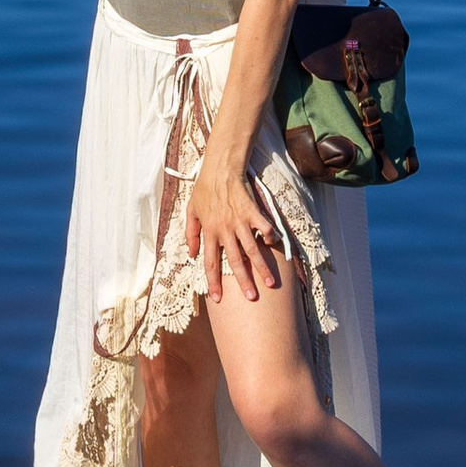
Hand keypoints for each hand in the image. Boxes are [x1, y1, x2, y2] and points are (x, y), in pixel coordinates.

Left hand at [186, 153, 288, 305]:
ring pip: (252, 249)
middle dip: (244, 281)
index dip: (213, 281)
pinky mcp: (252, 211)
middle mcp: (224, 230)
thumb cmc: (204, 188)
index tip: (217, 298)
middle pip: (235, 261)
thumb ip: (191, 233)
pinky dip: (269, 235)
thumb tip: (191, 254)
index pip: (210, 262)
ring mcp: (239, 221)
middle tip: (252, 298)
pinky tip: (274, 244)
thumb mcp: (191, 211)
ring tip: (271, 283)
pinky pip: (263, 226)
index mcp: (209, 232)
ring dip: (262, 267)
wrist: (219, 168)